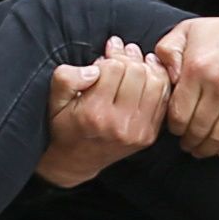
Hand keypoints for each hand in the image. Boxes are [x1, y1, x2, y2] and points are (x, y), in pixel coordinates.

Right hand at [34, 38, 171, 186]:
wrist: (75, 161)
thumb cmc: (64, 125)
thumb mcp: (55, 100)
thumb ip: (66, 78)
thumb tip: (95, 69)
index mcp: (94, 112)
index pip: (115, 68)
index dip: (110, 58)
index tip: (103, 59)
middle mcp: (119, 124)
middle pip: (138, 72)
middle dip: (128, 61)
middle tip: (119, 59)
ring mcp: (137, 132)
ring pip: (156, 83)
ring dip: (146, 70)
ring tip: (133, 66)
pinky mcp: (148, 136)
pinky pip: (163, 101)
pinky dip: (157, 85)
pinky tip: (145, 79)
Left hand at [153, 5, 218, 158]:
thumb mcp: (186, 31)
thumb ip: (167, 53)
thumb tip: (166, 80)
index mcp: (198, 68)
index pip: (179, 114)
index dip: (174, 128)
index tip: (175, 129)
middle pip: (198, 129)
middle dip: (189, 141)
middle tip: (187, 143)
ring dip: (207, 149)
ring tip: (202, 149)